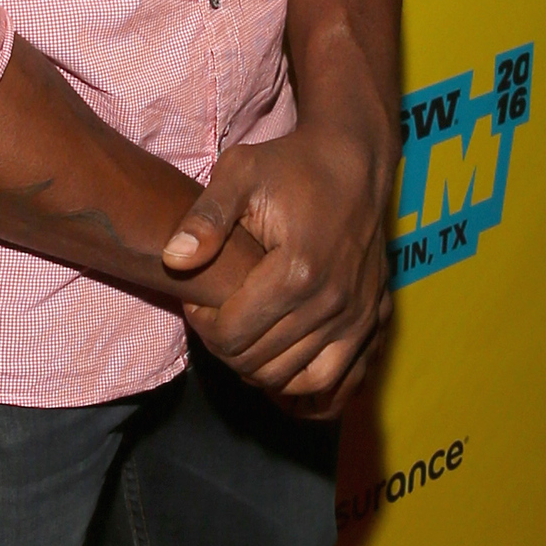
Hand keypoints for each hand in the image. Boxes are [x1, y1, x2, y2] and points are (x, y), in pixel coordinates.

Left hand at [162, 119, 392, 416]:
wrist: (352, 160)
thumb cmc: (290, 164)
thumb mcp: (239, 173)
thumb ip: (205, 218)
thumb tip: (172, 259)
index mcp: (296, 271)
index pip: (235, 334)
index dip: (204, 326)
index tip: (196, 300)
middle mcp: (332, 303)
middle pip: (263, 363)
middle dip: (227, 349)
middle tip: (214, 320)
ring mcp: (358, 316)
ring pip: (300, 381)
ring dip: (262, 372)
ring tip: (242, 340)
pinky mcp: (374, 321)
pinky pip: (340, 380)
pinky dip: (307, 385)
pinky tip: (282, 366)